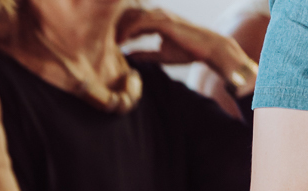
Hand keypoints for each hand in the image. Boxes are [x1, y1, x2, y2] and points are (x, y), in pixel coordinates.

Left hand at [117, 7, 257, 95]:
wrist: (208, 49)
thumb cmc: (187, 52)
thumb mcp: (159, 55)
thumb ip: (143, 55)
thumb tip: (127, 58)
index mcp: (156, 22)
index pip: (131, 22)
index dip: (117, 32)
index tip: (103, 45)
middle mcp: (157, 15)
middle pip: (128, 16)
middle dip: (114, 27)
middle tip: (100, 41)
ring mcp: (161, 16)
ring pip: (132, 17)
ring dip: (118, 29)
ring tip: (106, 43)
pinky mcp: (164, 22)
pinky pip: (141, 23)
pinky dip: (128, 31)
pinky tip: (119, 42)